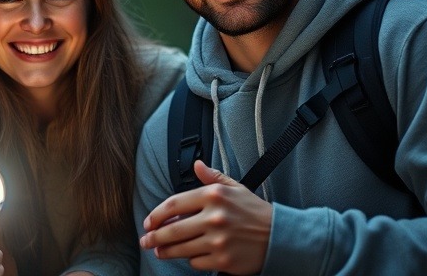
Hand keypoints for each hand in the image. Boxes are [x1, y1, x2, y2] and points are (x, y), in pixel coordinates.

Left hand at [139, 160, 271, 274]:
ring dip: (166, 251)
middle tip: (146, 242)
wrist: (280, 236)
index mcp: (213, 196)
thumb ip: (212, 177)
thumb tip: (196, 164)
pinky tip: (191, 256)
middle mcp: (214, 217)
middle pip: (172, 230)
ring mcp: (218, 240)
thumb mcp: (235, 188)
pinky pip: (196, 262)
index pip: (173, 205)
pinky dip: (191, 260)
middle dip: (153, 238)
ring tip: (160, 251)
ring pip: (180, 249)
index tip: (148, 223)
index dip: (155, 215)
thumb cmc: (254, 211)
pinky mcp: (223, 260)